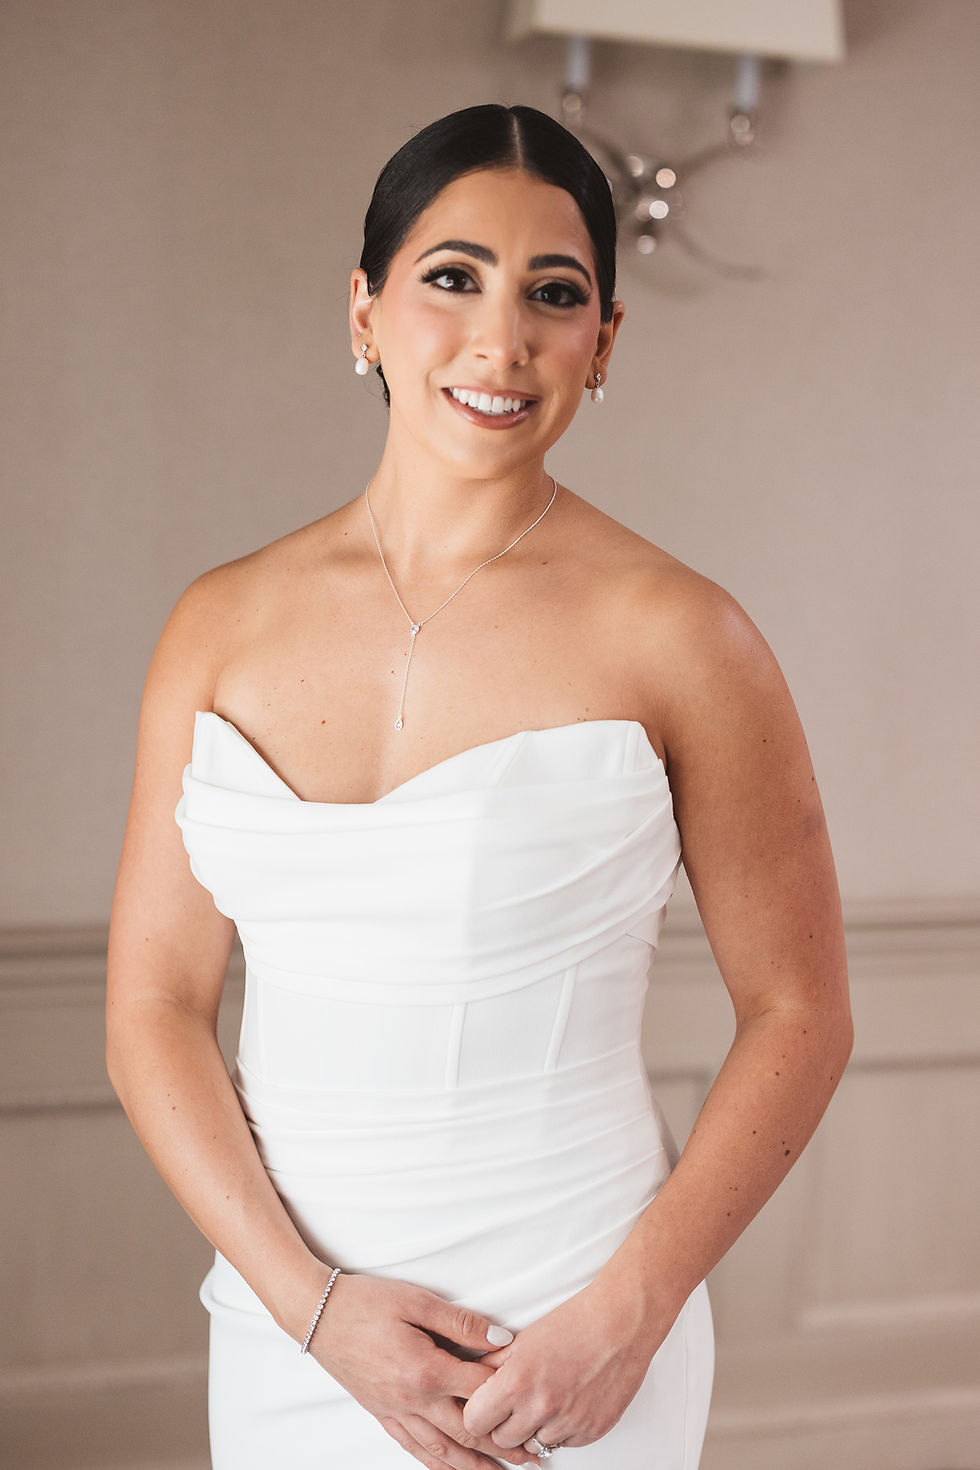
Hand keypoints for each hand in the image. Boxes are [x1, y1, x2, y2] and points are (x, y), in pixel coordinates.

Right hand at [309, 1273, 541, 1469]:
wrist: (318, 1314)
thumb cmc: (367, 1302)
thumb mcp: (417, 1301)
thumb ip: (461, 1322)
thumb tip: (501, 1337)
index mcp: (426, 1369)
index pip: (480, 1389)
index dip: (510, 1395)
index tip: (534, 1401)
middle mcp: (413, 1399)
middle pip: (468, 1431)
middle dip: (503, 1447)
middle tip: (534, 1458)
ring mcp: (395, 1411)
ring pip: (442, 1450)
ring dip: (474, 1466)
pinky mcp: (382, 1414)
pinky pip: (414, 1449)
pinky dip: (437, 1464)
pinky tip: (451, 1469)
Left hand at [461, 1280, 660, 1451]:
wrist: (621, 1323)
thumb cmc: (574, 1323)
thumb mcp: (523, 1340)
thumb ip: (494, 1366)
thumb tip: (473, 1382)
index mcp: (517, 1382)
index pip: (474, 1422)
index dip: (478, 1412)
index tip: (484, 1405)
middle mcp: (541, 1409)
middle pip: (502, 1440)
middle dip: (505, 1423)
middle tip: (516, 1401)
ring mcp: (568, 1424)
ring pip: (533, 1445)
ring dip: (536, 1427)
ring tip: (547, 1397)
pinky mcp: (591, 1431)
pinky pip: (564, 1444)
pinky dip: (562, 1429)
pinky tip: (569, 1400)